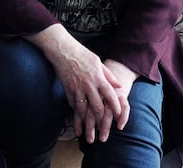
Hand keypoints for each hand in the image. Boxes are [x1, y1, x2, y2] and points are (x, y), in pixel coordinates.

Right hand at [30, 25, 128, 143]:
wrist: (63, 51)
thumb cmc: (82, 54)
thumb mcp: (98, 62)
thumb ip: (109, 76)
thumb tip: (119, 86)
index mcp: (98, 77)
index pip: (110, 96)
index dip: (115, 107)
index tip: (118, 115)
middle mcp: (88, 85)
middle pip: (98, 107)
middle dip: (102, 120)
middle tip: (104, 130)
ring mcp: (77, 89)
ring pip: (84, 110)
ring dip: (87, 123)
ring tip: (89, 132)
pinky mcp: (67, 90)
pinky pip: (73, 105)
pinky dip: (76, 114)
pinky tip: (78, 120)